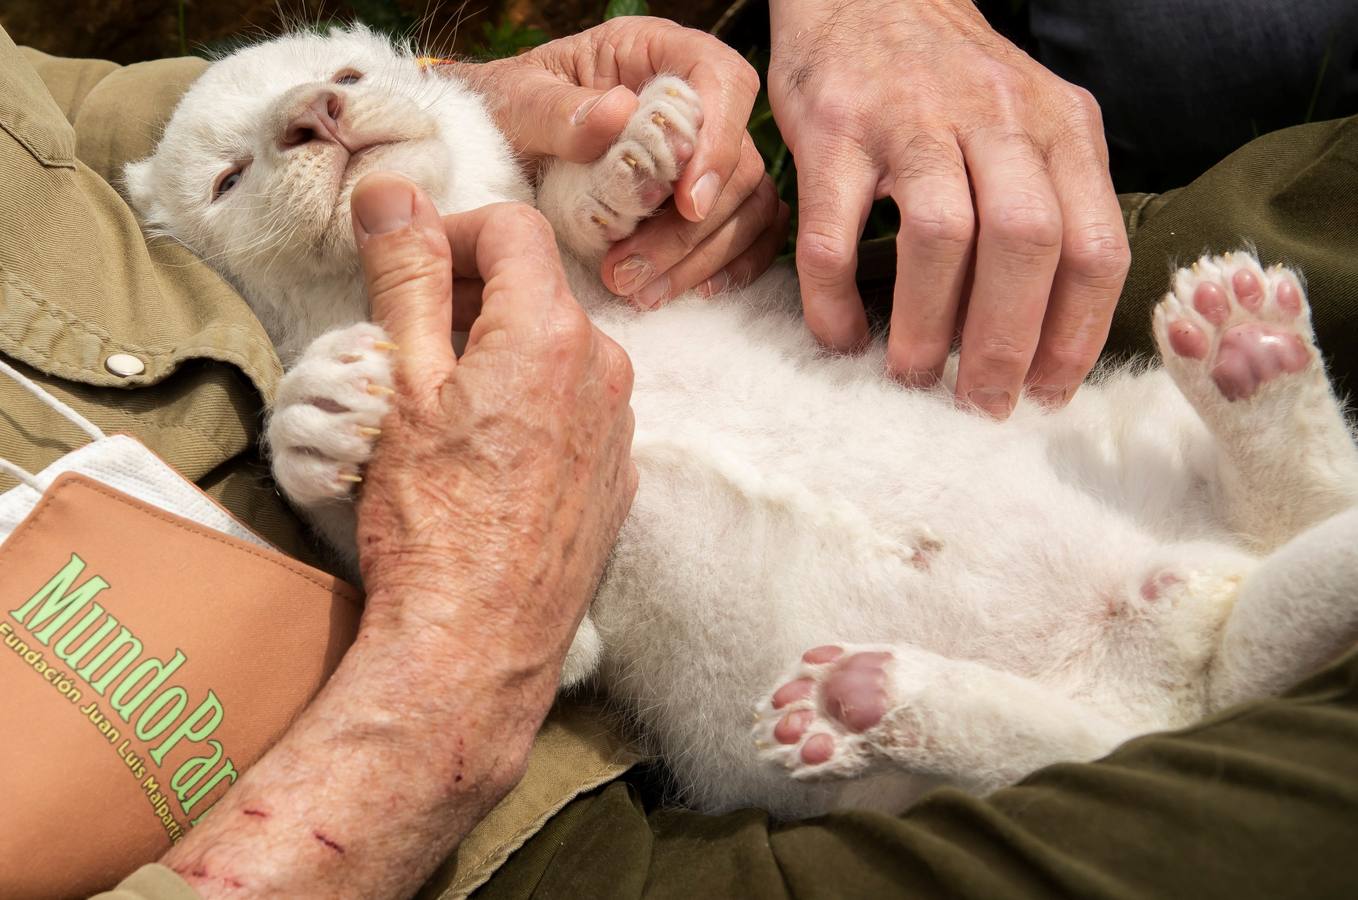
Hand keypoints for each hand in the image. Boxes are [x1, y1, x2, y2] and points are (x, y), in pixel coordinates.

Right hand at [354, 175, 638, 693]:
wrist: (475, 643)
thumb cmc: (432, 520)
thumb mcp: (402, 383)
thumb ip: (407, 277)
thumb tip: (394, 194)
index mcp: (553, 333)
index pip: (512, 229)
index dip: (450, 233)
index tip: (407, 266)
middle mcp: (605, 372)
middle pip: (537, 291)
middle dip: (470, 296)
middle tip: (407, 341)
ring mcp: (619, 430)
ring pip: (557, 353)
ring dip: (501, 354)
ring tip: (441, 407)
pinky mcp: (616, 481)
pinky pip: (576, 412)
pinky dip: (532, 408)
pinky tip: (486, 456)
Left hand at [455, 17, 787, 304]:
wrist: (492, 146)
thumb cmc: (509, 109)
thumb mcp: (517, 102)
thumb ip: (560, 109)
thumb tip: (617, 112)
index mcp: (658, 53)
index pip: (723, 80)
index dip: (719, 141)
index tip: (686, 201)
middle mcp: (697, 100)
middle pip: (741, 161)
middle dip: (692, 228)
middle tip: (628, 270)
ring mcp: (708, 153)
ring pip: (749, 206)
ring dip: (701, 258)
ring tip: (639, 292)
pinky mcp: (709, 199)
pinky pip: (753, 232)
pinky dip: (730, 265)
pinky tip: (690, 290)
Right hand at [769, 0, 1130, 416]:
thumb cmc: (948, 82)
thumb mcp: (1029, 122)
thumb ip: (1050, 201)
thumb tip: (1042, 336)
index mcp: (1060, 126)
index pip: (1094, 243)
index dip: (1075, 333)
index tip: (1046, 393)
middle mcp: (996, 117)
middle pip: (1026, 241)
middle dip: (1006, 342)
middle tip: (979, 403)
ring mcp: (911, 118)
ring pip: (939, 234)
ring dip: (927, 324)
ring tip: (910, 376)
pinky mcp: (836, 129)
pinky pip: (835, 231)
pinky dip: (835, 298)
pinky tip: (840, 335)